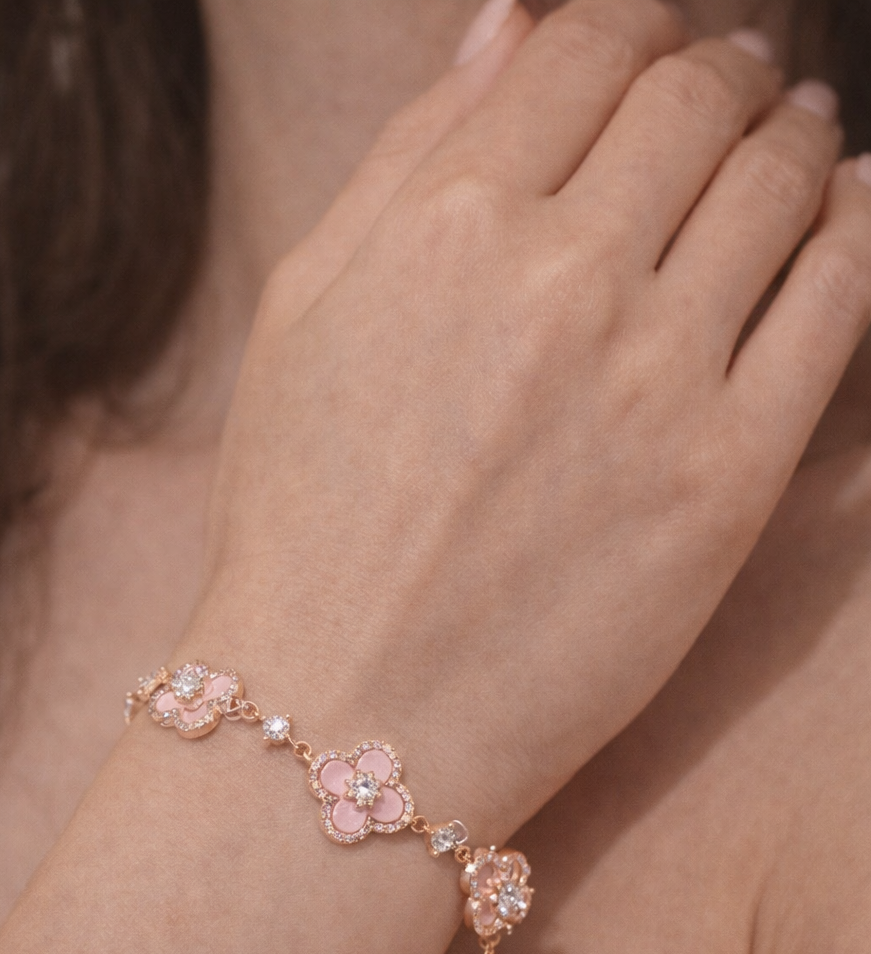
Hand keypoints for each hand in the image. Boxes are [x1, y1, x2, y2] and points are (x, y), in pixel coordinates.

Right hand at [190, 0, 870, 835]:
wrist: (350, 720)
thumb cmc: (302, 527)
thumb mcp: (304, 319)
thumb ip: (407, 161)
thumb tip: (510, 28)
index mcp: (445, 225)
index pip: (585, 47)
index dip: (630, 23)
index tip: (647, 43)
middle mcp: (561, 279)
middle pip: (693, 98)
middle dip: (720, 67)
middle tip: (731, 83)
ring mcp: (656, 379)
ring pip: (777, 182)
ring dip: (794, 133)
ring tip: (793, 135)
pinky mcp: (728, 480)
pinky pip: (837, 302)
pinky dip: (854, 229)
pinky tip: (845, 213)